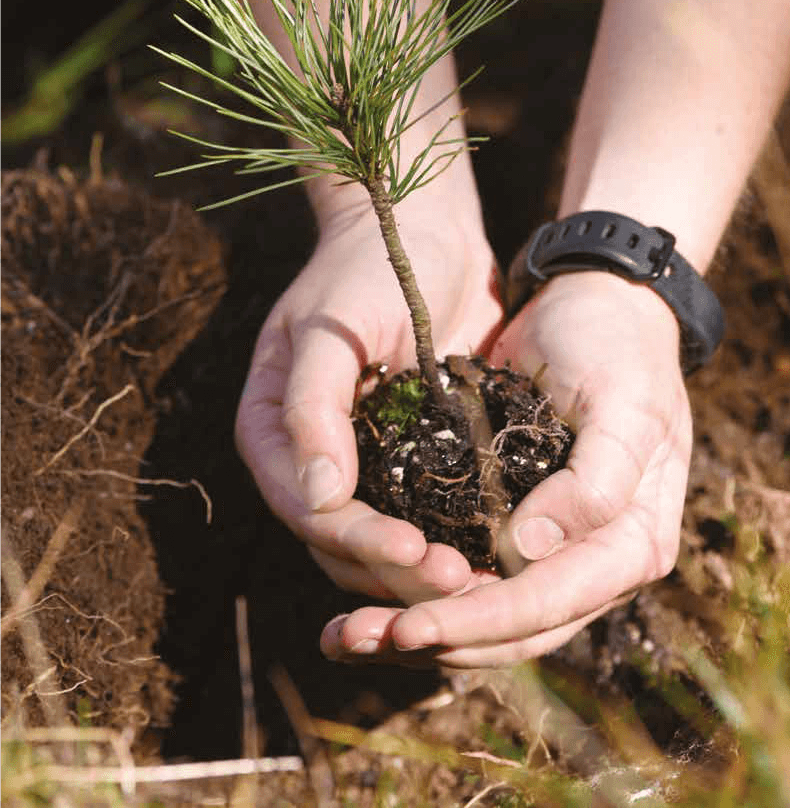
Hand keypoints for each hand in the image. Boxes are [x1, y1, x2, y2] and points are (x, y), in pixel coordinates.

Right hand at [235, 200, 503, 608]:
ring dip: (424, 571)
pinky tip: (493, 557)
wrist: (425, 232)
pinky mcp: (413, 459)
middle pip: (341, 544)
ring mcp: (362, 463)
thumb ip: (314, 405)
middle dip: (397, 569)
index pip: (308, 510)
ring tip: (482, 581)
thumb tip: (316, 498)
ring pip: (380, 546)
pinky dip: (451, 541)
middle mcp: (309, 459)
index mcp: (273, 430)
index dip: (360, 540)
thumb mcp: (333, 326)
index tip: (417, 551)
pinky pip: (424, 517)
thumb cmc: (366, 269)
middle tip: (461, 580)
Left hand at [321, 270, 691, 666]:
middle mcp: (592, 564)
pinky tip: (360, 598)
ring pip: (480, 615)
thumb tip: (529, 547)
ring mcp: (550, 549)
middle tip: (350, 640)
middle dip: (431, 638)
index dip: (476, 621)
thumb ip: (595, 481)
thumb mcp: (625, 404)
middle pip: (508, 630)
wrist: (600, 303)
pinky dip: (414, 588)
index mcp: (631, 545)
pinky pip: (465, 576)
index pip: (546, 603)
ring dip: (411, 626)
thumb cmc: (617, 347)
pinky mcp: (511, 526)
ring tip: (338, 636)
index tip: (408, 625)